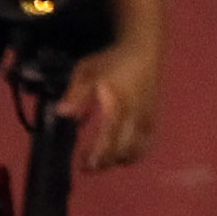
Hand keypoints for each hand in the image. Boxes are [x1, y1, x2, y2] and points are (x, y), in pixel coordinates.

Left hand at [60, 38, 159, 171]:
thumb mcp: (87, 70)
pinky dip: (134, 152)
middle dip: (107, 162)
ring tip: (104, 161)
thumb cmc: (113, 60)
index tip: (83, 165)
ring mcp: (148, 117)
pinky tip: (122, 152)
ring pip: (138, 148)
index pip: (109, 139)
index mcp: (119, 107)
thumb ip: (76, 93)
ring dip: (120, 159)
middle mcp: (136, 116)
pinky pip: (147, 141)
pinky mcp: (154, 116)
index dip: (98, 156)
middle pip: (124, 149)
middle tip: (89, 167)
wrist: (144, 49)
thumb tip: (63, 112)